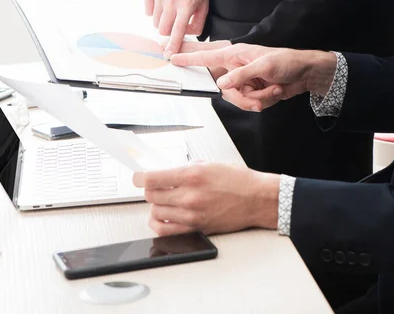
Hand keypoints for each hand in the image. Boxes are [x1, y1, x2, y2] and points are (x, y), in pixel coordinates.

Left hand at [132, 163, 279, 235]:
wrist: (256, 199)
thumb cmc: (238, 181)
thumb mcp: (210, 164)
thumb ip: (185, 168)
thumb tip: (165, 172)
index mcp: (192, 175)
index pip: (151, 178)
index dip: (139, 177)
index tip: (137, 177)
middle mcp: (190, 195)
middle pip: (150, 195)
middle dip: (149, 189)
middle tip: (155, 186)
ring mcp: (192, 214)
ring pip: (156, 211)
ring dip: (156, 204)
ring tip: (164, 200)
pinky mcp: (196, 228)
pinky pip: (165, 229)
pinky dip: (159, 222)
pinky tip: (163, 216)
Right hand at [145, 0, 208, 57]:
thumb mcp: (204, 4)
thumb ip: (198, 23)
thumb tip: (185, 35)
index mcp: (187, 5)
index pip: (178, 31)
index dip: (173, 46)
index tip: (168, 56)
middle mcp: (172, 0)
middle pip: (162, 29)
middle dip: (167, 31)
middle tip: (174, 22)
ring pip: (154, 21)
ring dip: (161, 20)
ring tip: (170, 9)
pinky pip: (148, 10)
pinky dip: (154, 10)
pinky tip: (163, 1)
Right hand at [171, 43, 337, 111]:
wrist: (305, 74)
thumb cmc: (287, 61)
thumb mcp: (264, 66)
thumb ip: (240, 75)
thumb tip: (222, 84)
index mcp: (235, 54)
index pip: (206, 57)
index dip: (189, 57)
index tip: (172, 57)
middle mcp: (235, 68)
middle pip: (224, 90)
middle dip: (243, 97)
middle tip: (258, 95)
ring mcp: (243, 81)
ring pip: (237, 100)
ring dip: (258, 100)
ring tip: (273, 89)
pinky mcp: (251, 91)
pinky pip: (249, 104)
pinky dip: (264, 102)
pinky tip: (275, 91)